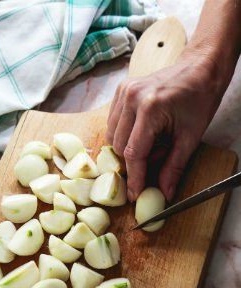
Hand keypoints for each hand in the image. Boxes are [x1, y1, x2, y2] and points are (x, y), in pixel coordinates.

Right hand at [106, 53, 226, 201]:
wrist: (200, 68)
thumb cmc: (199, 99)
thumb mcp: (190, 138)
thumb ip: (174, 167)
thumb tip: (164, 192)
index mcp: (150, 108)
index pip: (133, 154)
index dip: (134, 178)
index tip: (134, 195)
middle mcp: (131, 98)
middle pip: (119, 147)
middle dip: (135, 161)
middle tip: (157, 157)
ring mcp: (123, 92)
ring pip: (112, 137)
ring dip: (128, 147)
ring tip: (153, 141)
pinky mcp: (120, 91)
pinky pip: (112, 124)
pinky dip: (124, 134)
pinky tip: (143, 130)